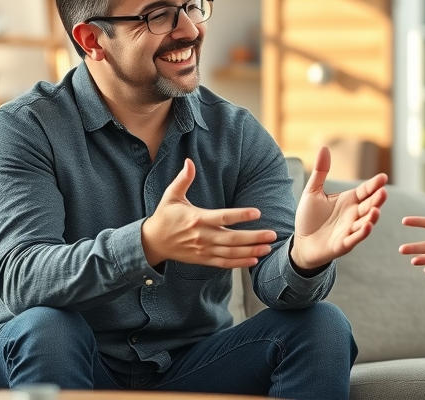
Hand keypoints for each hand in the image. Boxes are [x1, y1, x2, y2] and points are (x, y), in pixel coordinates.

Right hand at [141, 159, 277, 267]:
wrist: (152, 243)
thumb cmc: (164, 217)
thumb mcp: (171, 196)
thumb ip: (183, 179)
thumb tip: (189, 161)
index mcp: (197, 218)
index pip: (223, 217)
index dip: (241, 215)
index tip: (257, 213)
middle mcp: (202, 236)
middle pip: (232, 238)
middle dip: (253, 237)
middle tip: (272, 235)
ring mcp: (203, 250)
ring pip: (231, 253)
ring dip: (251, 251)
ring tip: (268, 247)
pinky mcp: (203, 259)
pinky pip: (224, 263)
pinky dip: (239, 263)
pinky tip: (254, 259)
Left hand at [290, 147, 387, 270]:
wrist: (301, 242)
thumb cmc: (309, 217)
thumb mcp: (313, 191)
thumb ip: (321, 172)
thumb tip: (324, 147)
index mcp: (348, 200)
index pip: (365, 191)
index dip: (374, 185)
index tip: (383, 177)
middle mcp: (353, 214)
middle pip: (369, 205)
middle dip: (377, 200)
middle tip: (383, 192)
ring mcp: (350, 229)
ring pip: (365, 222)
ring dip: (372, 217)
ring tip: (376, 210)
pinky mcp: (344, 244)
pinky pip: (355, 238)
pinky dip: (362, 233)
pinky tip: (367, 226)